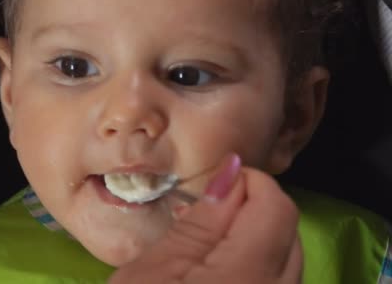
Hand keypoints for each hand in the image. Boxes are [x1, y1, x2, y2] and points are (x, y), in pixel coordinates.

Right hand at [109, 154, 301, 283]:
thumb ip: (202, 222)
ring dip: (257, 240)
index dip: (250, 183)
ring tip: (211, 244)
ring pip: (288, 263)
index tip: (215, 183)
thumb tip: (232, 172)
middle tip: (207, 212)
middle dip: (254, 211)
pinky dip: (258, 267)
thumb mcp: (155, 270)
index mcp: (245, 280)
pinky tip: (222, 272)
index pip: (276, 209)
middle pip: (289, 234)